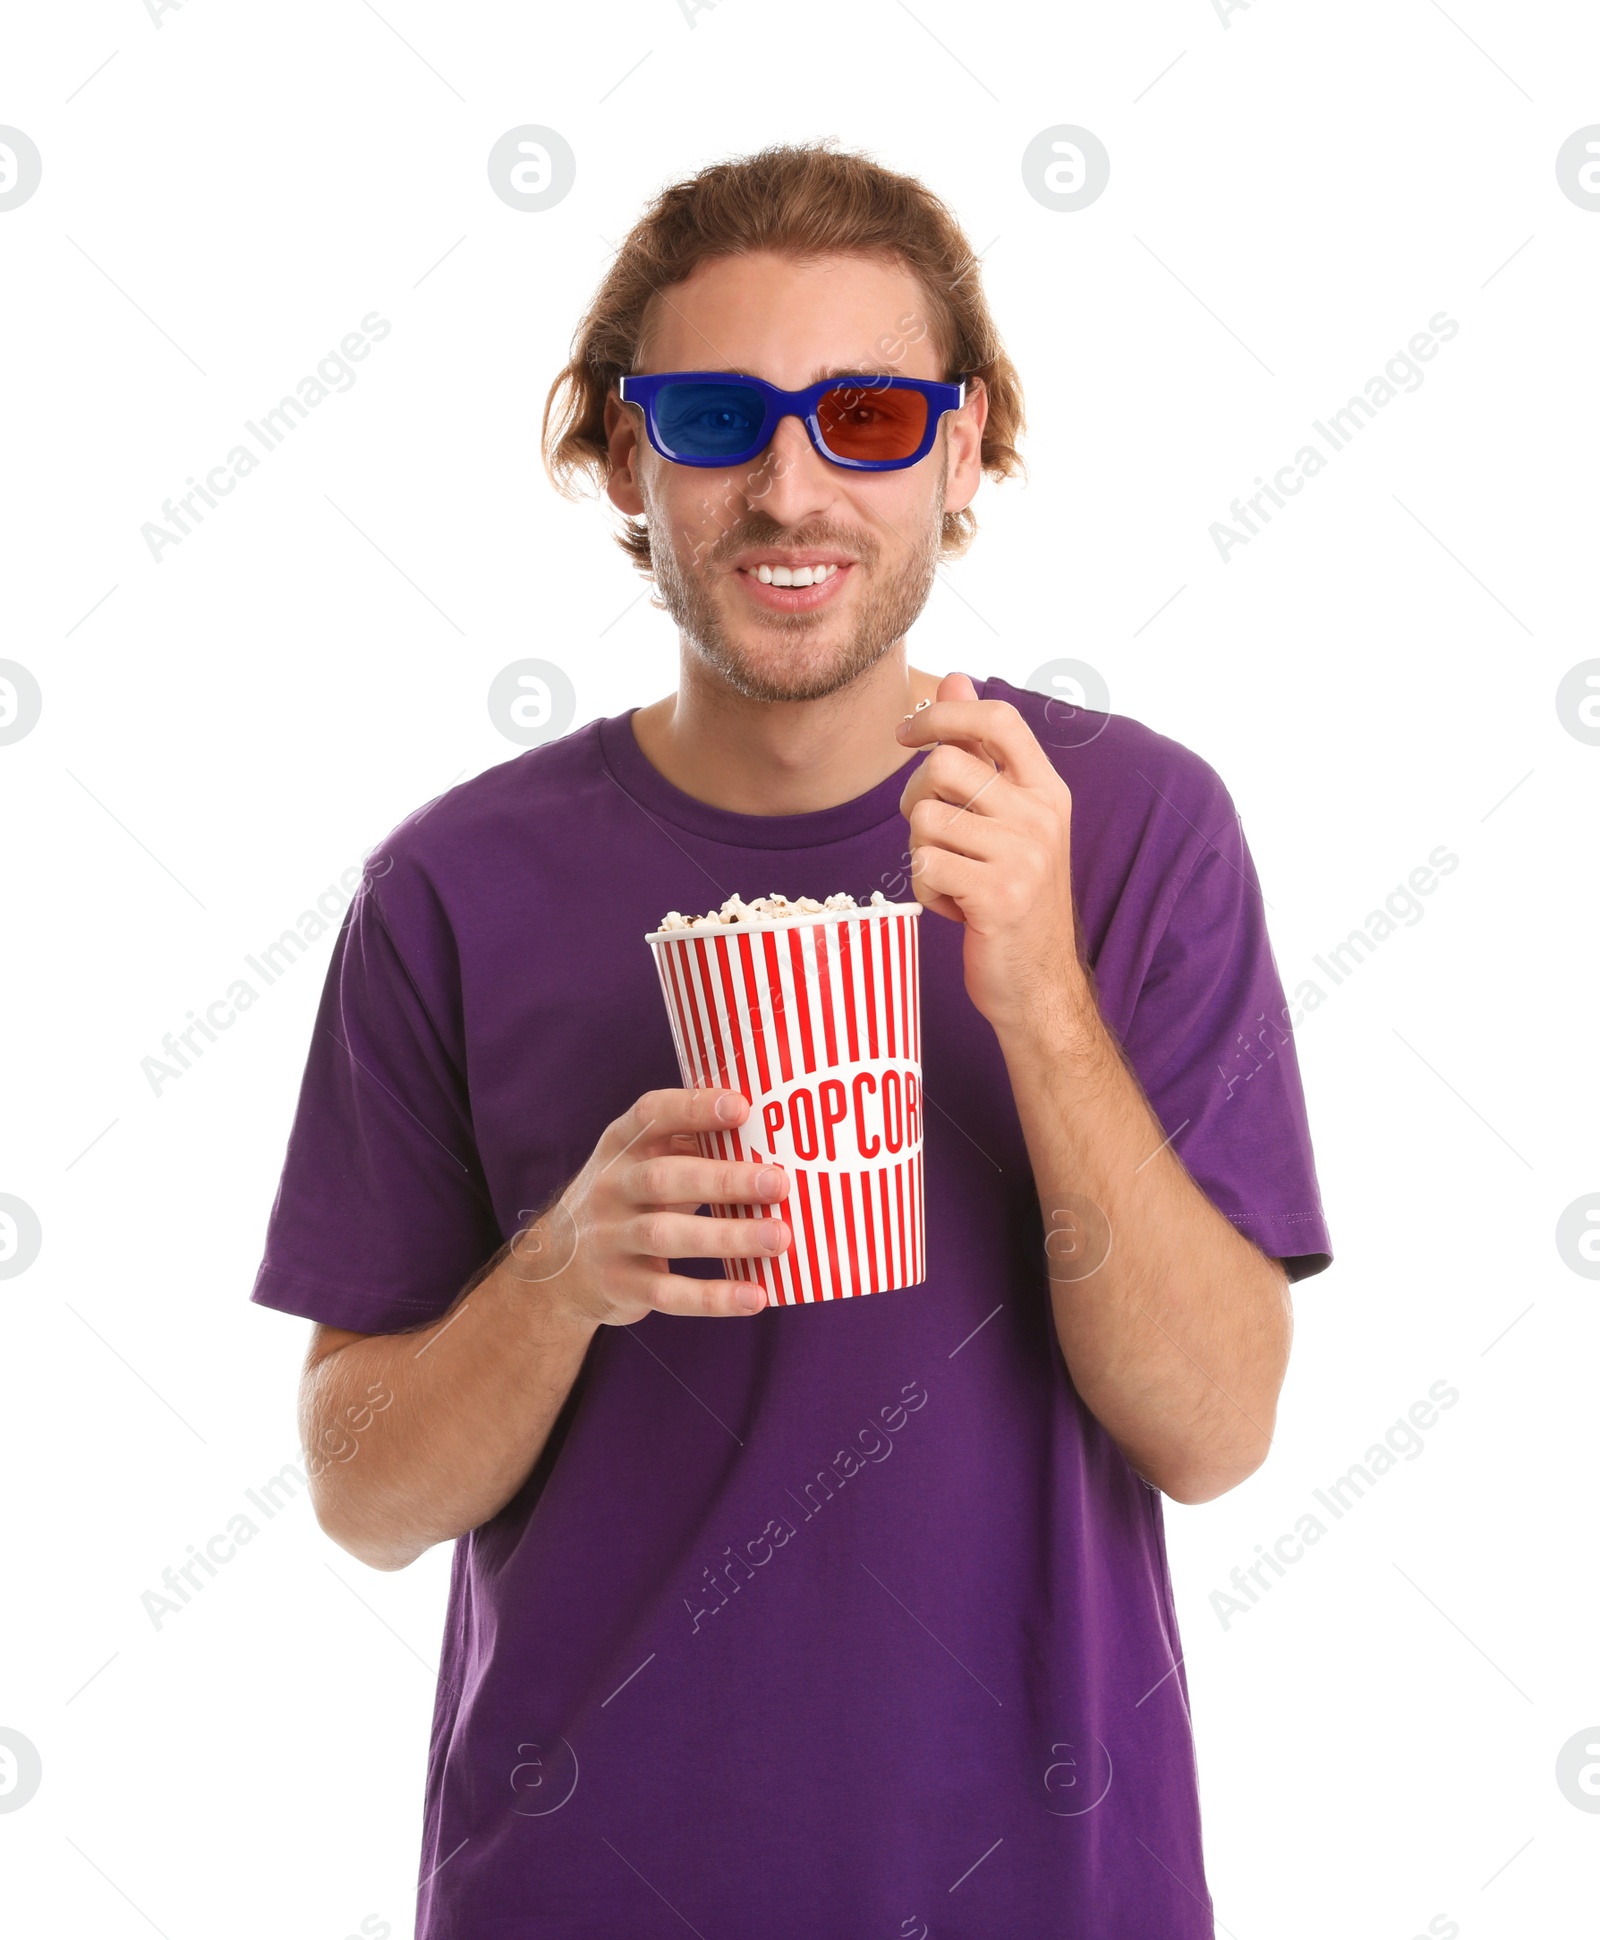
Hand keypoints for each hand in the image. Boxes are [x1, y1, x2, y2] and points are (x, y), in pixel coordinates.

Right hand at [514, 1087, 790, 1325]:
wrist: (561, 1264)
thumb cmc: (632, 1198)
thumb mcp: (645, 1161)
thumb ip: (693, 1144)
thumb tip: (775, 1134)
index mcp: (623, 1144)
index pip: (653, 1115)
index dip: (695, 1107)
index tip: (742, 1107)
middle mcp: (612, 1186)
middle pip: (665, 1178)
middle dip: (724, 1179)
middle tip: (778, 1182)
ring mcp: (611, 1237)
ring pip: (666, 1235)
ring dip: (727, 1236)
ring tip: (778, 1237)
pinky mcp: (621, 1284)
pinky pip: (668, 1292)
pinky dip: (713, 1297)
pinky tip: (754, 1296)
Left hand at [896, 672, 1090, 1035]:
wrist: (1038, 983)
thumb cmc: (1012, 894)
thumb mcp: (1006, 817)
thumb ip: (982, 750)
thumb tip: (955, 679)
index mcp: (1046, 790)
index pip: (997, 720)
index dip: (943, 715)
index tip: (905, 734)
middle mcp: (1041, 816)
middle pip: (943, 766)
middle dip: (915, 799)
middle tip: (936, 838)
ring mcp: (1023, 857)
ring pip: (925, 819)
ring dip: (920, 852)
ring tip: (953, 878)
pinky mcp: (998, 897)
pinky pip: (924, 867)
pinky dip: (926, 892)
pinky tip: (954, 908)